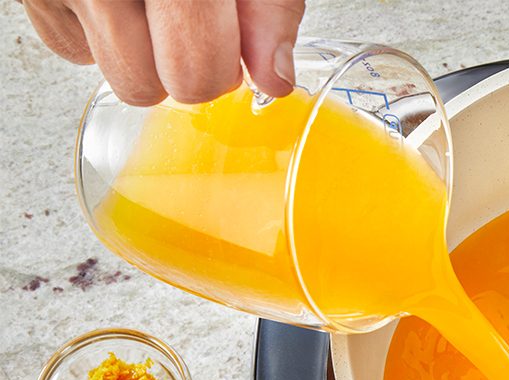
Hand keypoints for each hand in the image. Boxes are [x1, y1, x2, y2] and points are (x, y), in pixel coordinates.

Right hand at [21, 0, 305, 105]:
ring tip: (160, 6)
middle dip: (182, 69)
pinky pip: (78, 53)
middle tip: (194, 24)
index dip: (223, 69)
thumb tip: (274, 79)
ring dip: (146, 57)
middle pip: (147, 86)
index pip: (193, 69)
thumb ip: (270, 11)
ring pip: (117, 79)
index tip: (231, 42)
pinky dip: (105, 35)